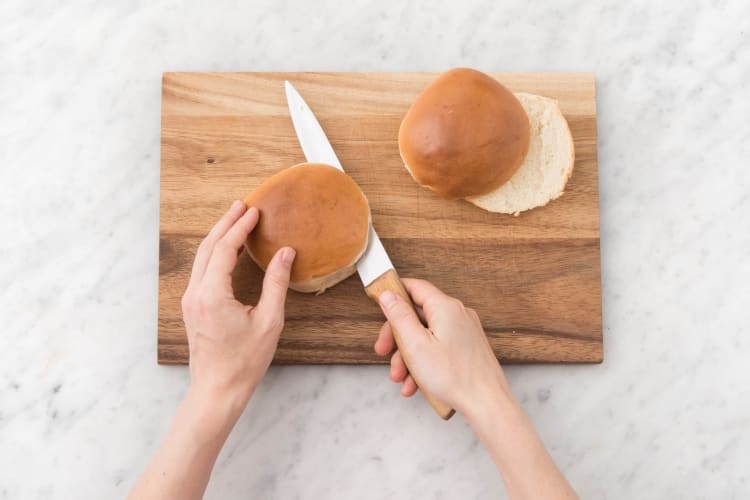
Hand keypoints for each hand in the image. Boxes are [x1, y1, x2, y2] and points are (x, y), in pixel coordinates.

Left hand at [181, 200, 295, 414]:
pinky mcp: (191, 308)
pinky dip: (213, 253)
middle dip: (225, 224)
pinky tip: (225, 249)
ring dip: (218, 236)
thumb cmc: (244, 361)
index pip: (224, 249)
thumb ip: (276, 283)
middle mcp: (195, 294)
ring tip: (234, 220)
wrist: (218, 390)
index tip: (254, 212)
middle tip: (242, 206)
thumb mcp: (269, 321)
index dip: (240, 228)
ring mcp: (190, 301)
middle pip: (207, 247)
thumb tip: (285, 254)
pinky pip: (200, 270)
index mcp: (212, 295)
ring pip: (201, 258)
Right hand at [373, 278, 510, 416]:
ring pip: (426, 336)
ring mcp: (464, 332)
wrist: (487, 404)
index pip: (414, 287)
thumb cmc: (454, 377)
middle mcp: (457, 315)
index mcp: (445, 307)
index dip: (394, 294)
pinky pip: (438, 348)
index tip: (379, 305)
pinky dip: (424, 363)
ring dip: (408, 356)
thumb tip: (389, 294)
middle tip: (384, 352)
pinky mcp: (467, 348)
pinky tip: (415, 384)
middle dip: (397, 337)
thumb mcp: (415, 344)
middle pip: (417, 316)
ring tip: (401, 379)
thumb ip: (399, 316)